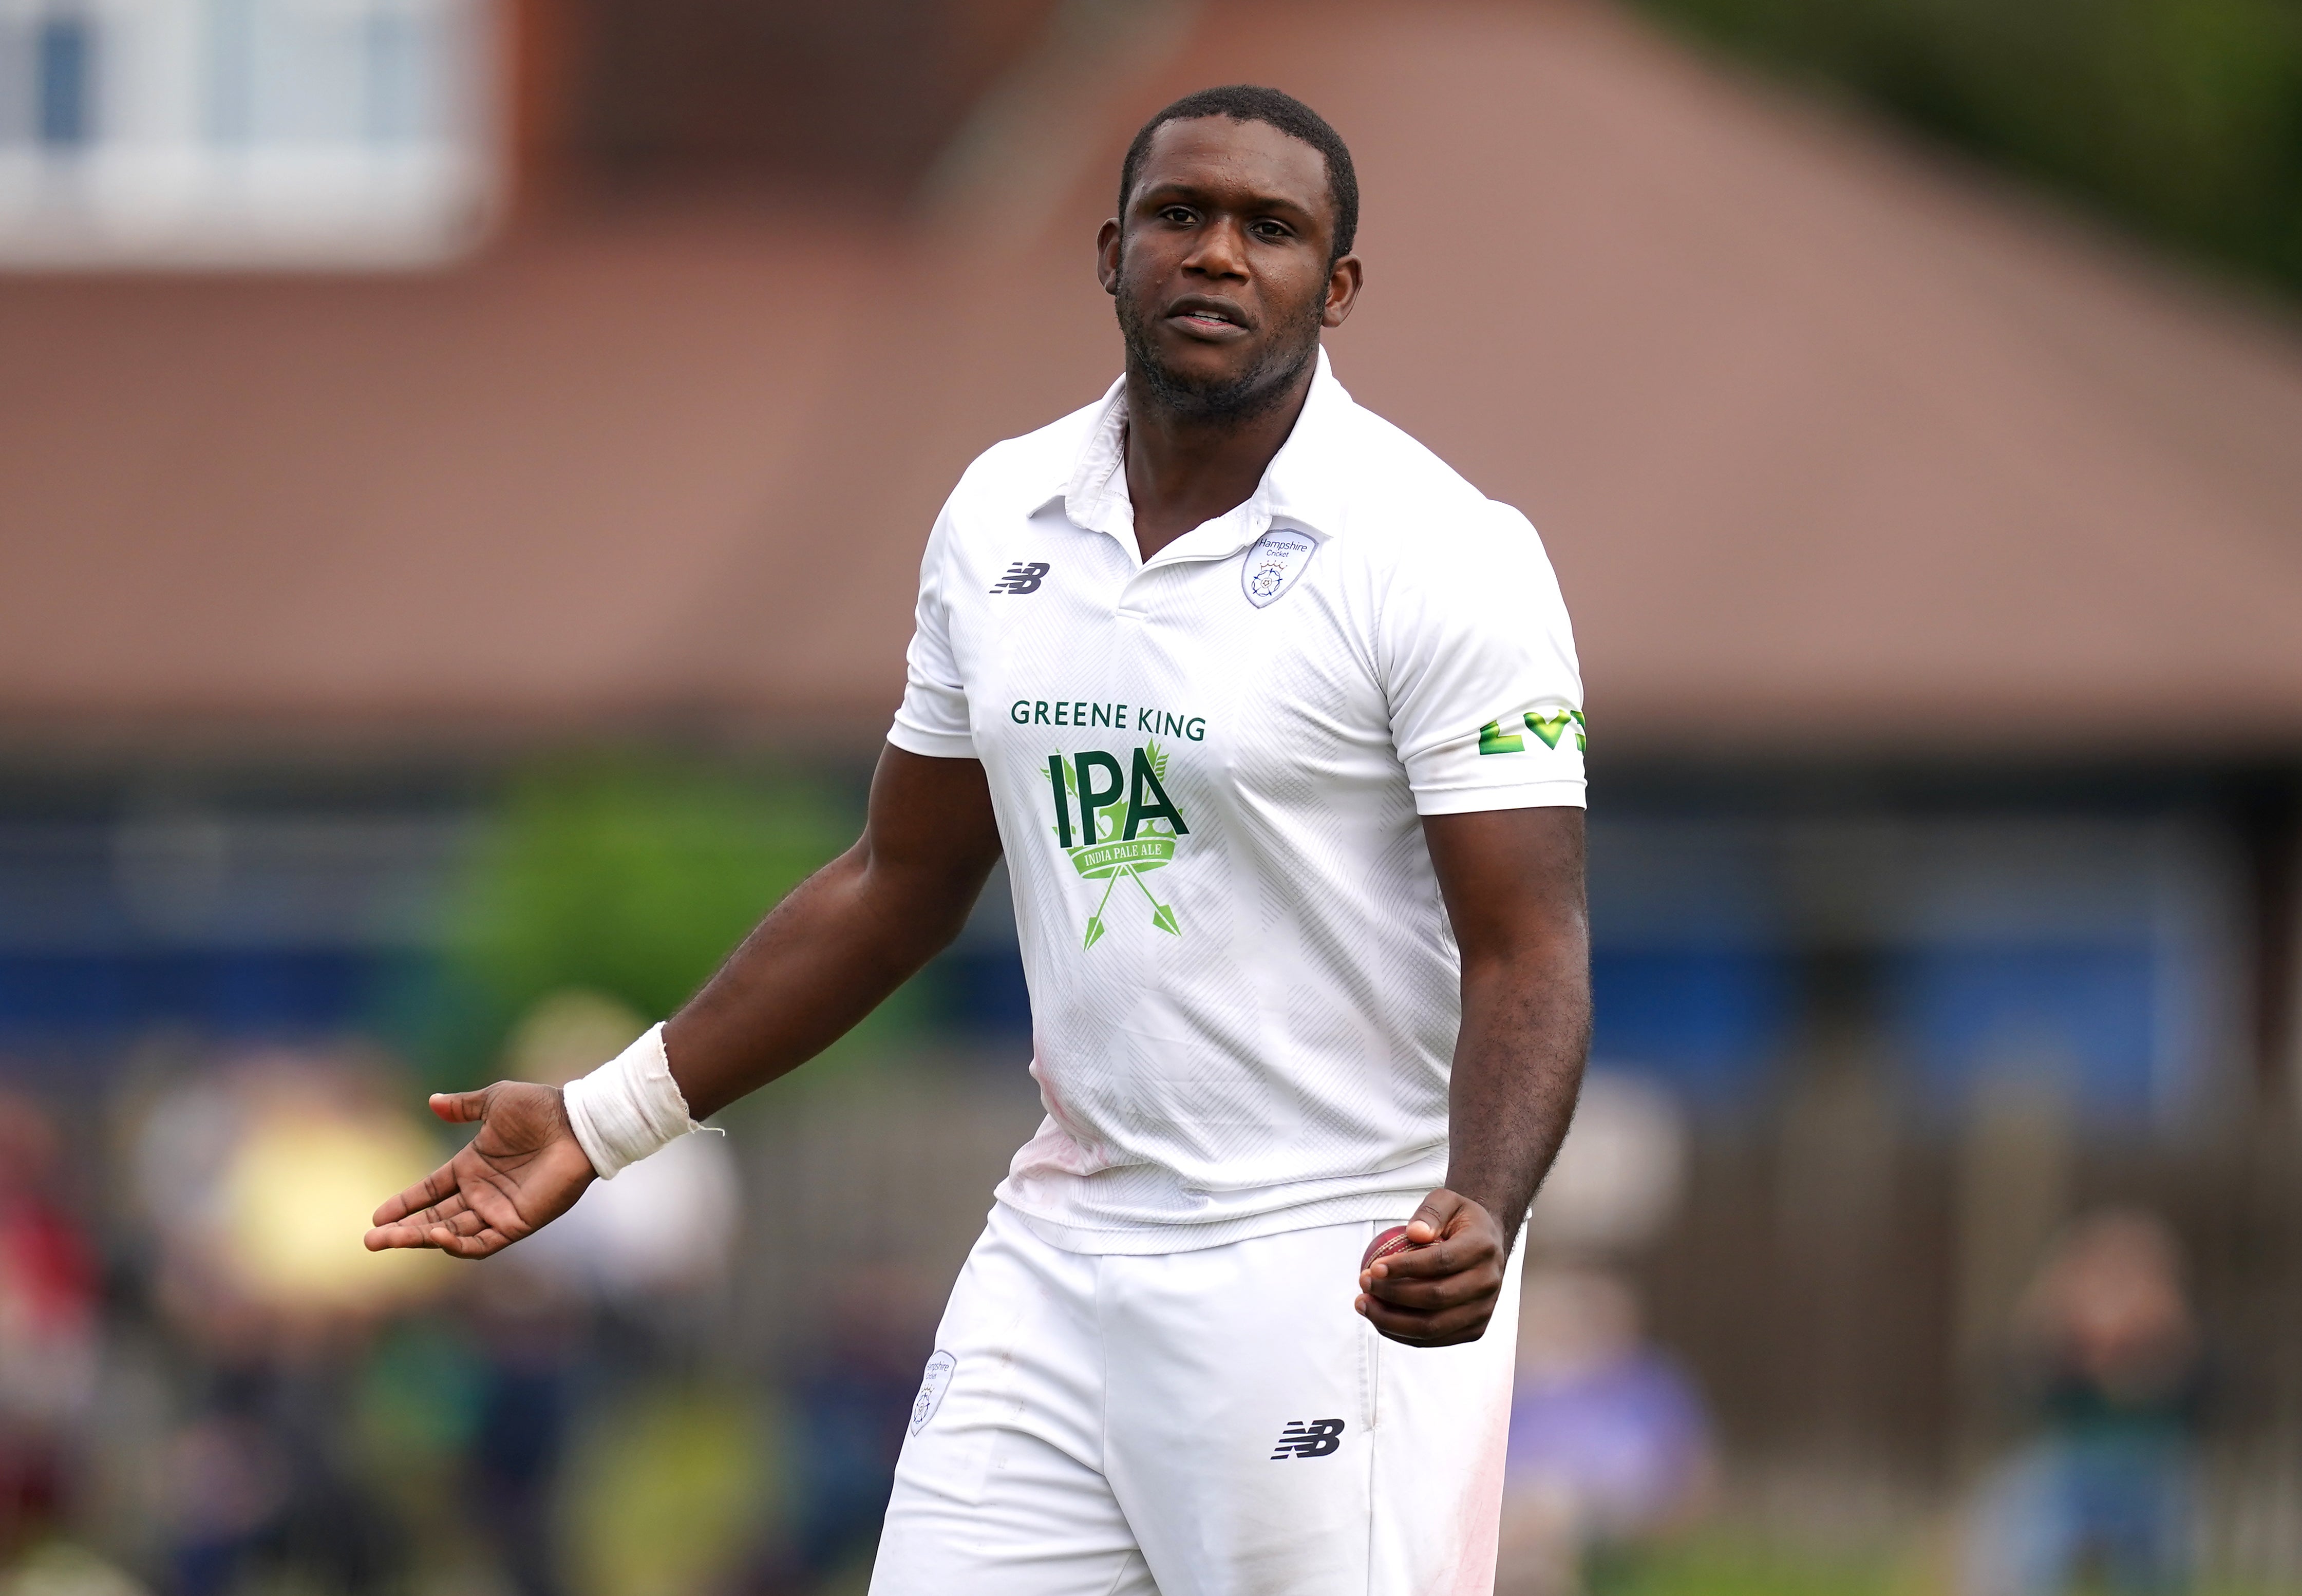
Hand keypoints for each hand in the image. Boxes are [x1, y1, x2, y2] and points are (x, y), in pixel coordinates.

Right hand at [364, 1082, 596, 1259]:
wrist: (577, 1122)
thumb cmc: (541, 1109)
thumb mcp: (495, 1101)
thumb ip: (464, 1106)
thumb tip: (432, 1101)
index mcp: (472, 1166)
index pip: (430, 1191)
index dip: (404, 1203)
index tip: (377, 1215)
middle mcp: (482, 1192)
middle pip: (434, 1218)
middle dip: (403, 1230)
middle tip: (371, 1241)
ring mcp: (498, 1210)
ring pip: (452, 1233)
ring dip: (421, 1239)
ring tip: (390, 1240)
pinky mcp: (518, 1223)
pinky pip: (483, 1243)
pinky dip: (459, 1245)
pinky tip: (437, 1237)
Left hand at [1356, 1187, 1507, 1345]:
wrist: (1487, 1243)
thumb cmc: (1461, 1222)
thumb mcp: (1448, 1201)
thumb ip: (1430, 1212)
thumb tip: (1414, 1233)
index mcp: (1482, 1249)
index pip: (1441, 1262)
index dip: (1405, 1267)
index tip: (1374, 1267)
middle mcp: (1488, 1283)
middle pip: (1436, 1298)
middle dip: (1392, 1295)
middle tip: (1364, 1283)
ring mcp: (1483, 1310)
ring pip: (1433, 1327)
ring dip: (1391, 1321)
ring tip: (1364, 1304)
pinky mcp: (1474, 1330)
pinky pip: (1434, 1339)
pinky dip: (1402, 1334)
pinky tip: (1379, 1318)